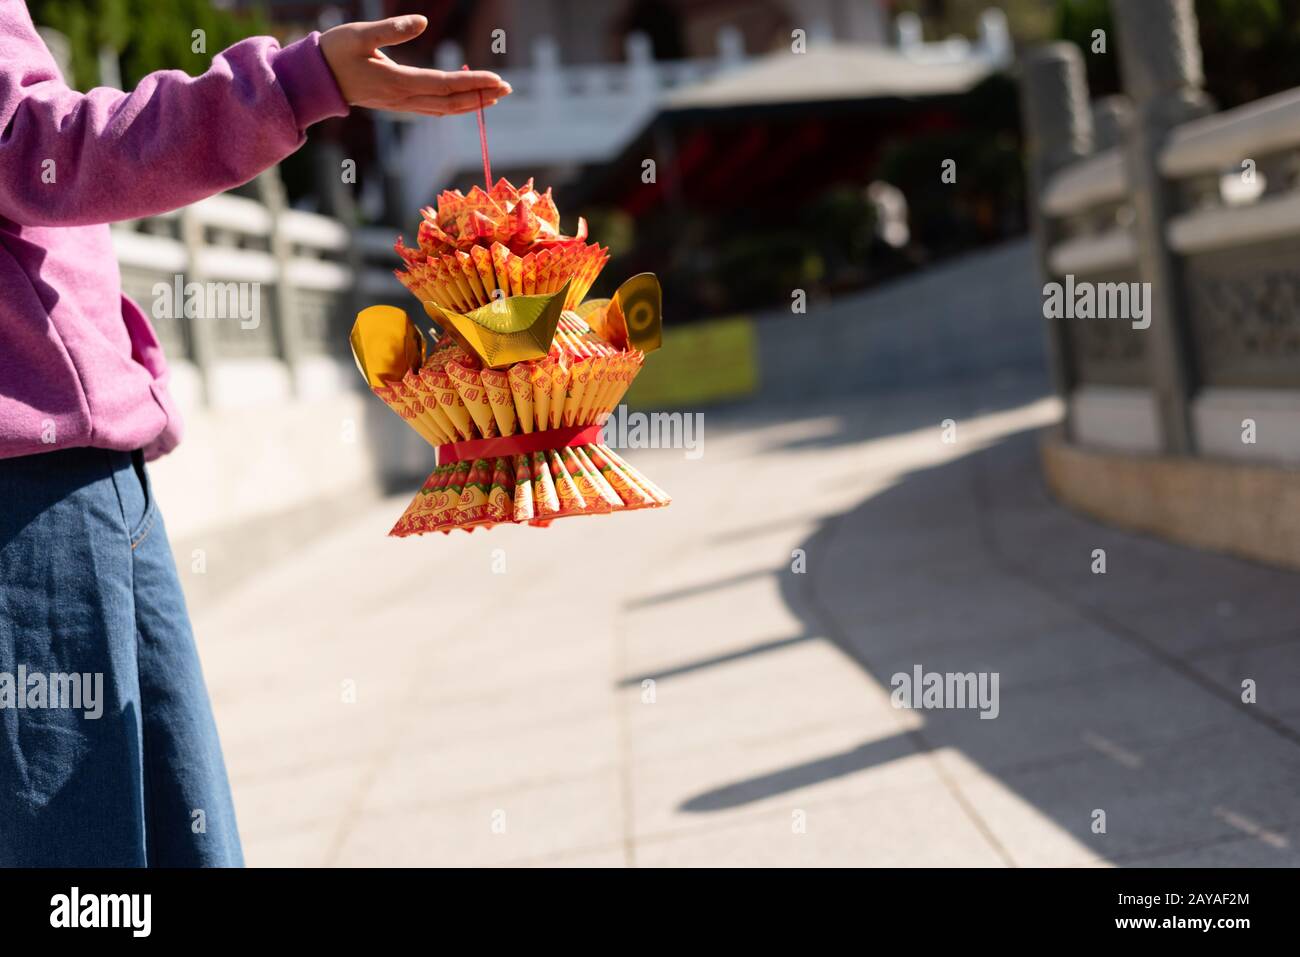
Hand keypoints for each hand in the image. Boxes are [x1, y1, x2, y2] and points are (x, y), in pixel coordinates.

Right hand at [319, 15, 511, 115]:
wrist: (314, 80)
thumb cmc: (335, 52)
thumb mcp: (359, 34)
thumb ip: (391, 29)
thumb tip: (421, 22)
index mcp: (398, 82)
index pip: (446, 84)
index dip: (473, 83)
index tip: (497, 80)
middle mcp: (403, 98)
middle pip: (451, 102)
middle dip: (481, 96)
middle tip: (508, 88)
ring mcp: (401, 105)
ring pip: (444, 109)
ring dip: (471, 104)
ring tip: (495, 96)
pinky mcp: (397, 104)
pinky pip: (433, 109)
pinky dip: (454, 106)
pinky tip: (467, 102)